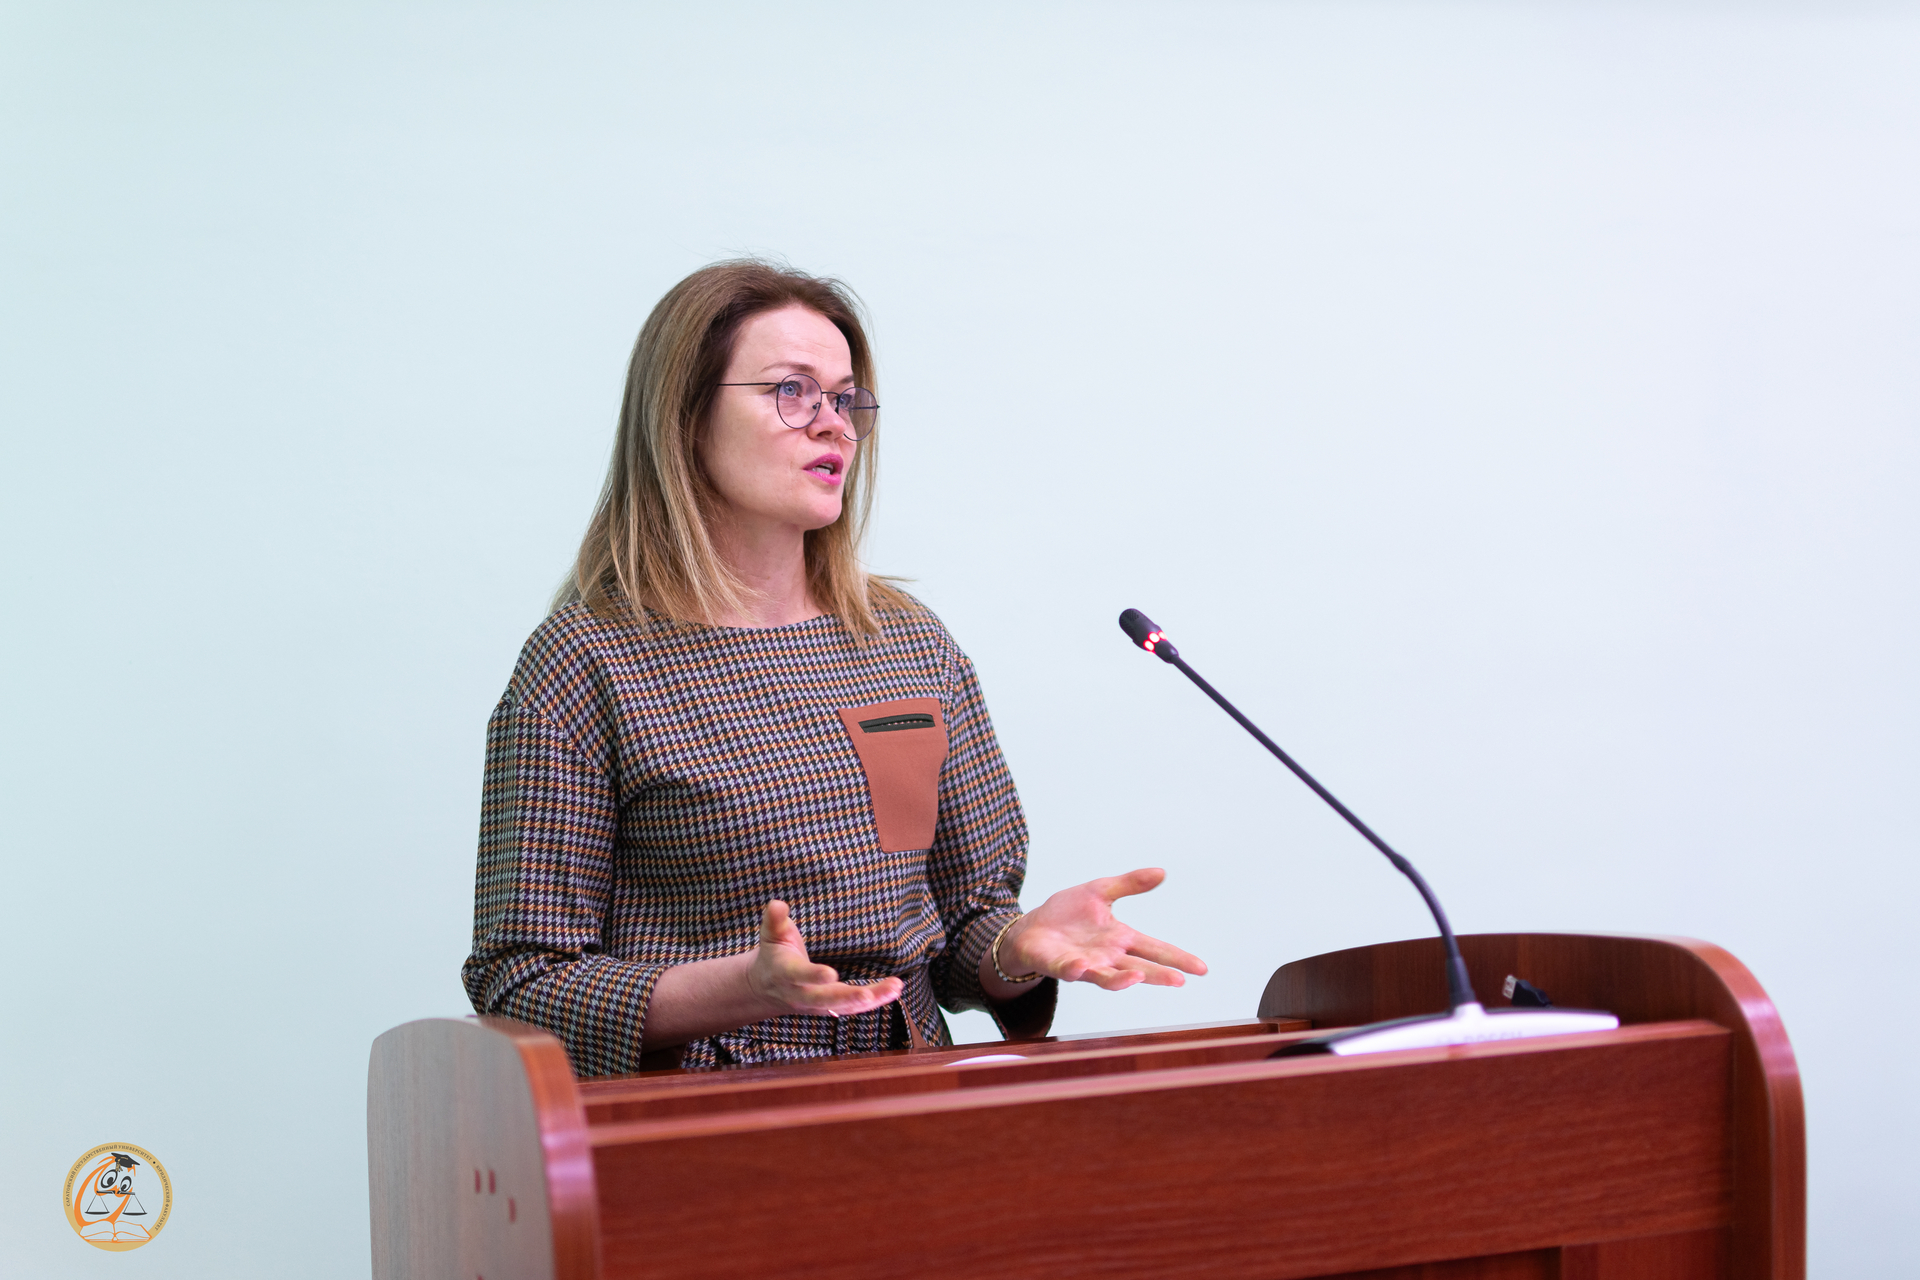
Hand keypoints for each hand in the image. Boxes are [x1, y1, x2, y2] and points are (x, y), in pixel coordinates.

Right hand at [746, 899, 903, 1017]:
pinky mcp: (832, 1007)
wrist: (768, 988)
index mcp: (786, 975)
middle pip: (825, 999)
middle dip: (847, 997)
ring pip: (845, 1006)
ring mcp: (818, 1004)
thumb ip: (774, 920)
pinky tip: (894, 990)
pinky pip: (854, 1007)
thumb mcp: (771, 935)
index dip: (814, 975)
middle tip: (867, 994)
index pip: (800, 976)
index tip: (831, 974)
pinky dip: (874, 1001)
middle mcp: (802, 994)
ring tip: (895, 987)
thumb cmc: (774, 955)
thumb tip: (778, 905)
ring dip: (872, 999)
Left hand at [994, 868, 1206, 992]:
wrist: (1031, 928)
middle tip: (1180, 980)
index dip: (1177, 958)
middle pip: (1139, 968)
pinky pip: (1070, 970)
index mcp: (1120, 939)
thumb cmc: (1067, 915)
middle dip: (1158, 975)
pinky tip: (1084, 967)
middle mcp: (1108, 956)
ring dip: (1121, 979)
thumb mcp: (1099, 891)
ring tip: (1137, 979)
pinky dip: (1078, 970)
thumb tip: (1161, 872)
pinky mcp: (1061, 966)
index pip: (1155, 948)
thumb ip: (1129, 884)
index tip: (1201, 968)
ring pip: (1107, 976)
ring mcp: (1085, 964)